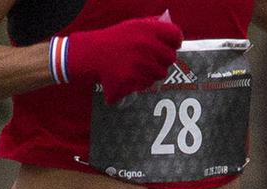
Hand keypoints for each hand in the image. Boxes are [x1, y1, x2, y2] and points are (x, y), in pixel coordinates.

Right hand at [59, 15, 182, 104]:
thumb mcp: (133, 25)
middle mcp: (146, 45)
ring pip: (160, 74)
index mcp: (148, 29)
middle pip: (170, 58)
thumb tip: (174, 34)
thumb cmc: (114, 39)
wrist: (91, 54)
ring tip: (138, 67)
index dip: (175, 42)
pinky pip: (147, 84)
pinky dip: (141, 82)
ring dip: (152, 72)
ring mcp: (140, 64)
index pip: (175, 36)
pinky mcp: (132, 80)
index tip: (171, 45)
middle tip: (151, 60)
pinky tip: (131, 75)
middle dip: (163, 60)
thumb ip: (154, 27)